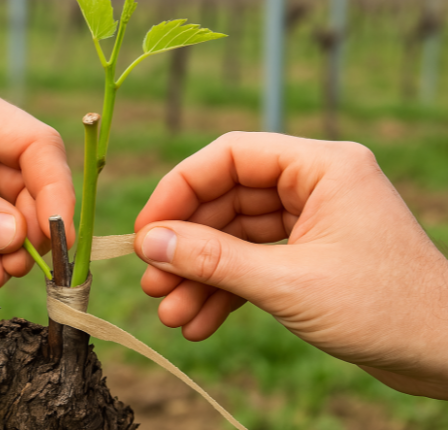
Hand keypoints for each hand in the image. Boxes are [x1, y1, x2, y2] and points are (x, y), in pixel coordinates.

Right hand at [133, 132, 447, 398]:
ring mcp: (312, 222)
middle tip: (153, 283)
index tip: (147, 231)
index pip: (229, 157)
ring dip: (201, 276)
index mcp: (321, 167)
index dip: (179, 190)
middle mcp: (315, 185)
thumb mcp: (288, 283)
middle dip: (187, 247)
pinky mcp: (311, 256)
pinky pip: (254, 263)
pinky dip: (226, 291)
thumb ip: (214, 260)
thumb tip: (150, 243)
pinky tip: (200, 323)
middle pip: (226, 201)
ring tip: (172, 315)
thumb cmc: (386, 309)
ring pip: (236, 238)